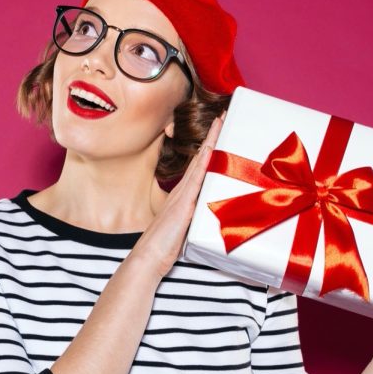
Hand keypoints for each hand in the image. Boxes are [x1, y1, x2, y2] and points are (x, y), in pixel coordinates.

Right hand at [131, 111, 226, 279]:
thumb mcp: (185, 227)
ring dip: (211, 142)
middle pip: (201, 157)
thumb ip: (195, 216)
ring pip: (200, 162)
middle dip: (212, 136)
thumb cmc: (164, 246)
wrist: (148, 258)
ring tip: (221, 122)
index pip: (200, 164)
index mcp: (184, 195)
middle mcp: (184, 191)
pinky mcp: (183, 206)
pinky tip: (211, 150)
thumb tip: (206, 212)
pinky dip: (204, 163)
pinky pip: (196, 179)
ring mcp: (183, 196)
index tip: (220, 127)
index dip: (210, 146)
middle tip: (223, 115)